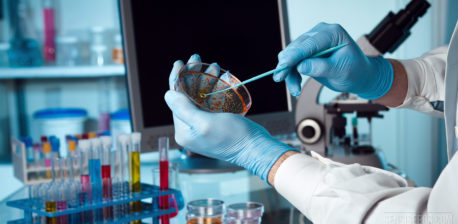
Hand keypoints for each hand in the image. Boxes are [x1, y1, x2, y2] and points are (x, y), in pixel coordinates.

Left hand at [166, 54, 294, 180]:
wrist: (257, 149)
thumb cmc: (233, 137)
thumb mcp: (205, 123)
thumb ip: (183, 109)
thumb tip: (167, 94)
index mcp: (184, 131)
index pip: (175, 100)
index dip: (176, 79)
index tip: (180, 62)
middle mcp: (190, 129)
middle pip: (187, 96)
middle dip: (193, 76)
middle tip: (198, 58)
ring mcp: (203, 126)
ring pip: (200, 96)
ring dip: (206, 79)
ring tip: (214, 66)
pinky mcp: (216, 123)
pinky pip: (211, 102)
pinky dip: (214, 89)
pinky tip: (221, 77)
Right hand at [273, 22, 392, 98]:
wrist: (359, 75)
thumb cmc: (355, 71)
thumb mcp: (341, 71)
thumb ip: (321, 67)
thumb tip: (300, 66)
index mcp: (332, 33)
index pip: (309, 43)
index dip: (294, 55)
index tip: (283, 66)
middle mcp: (320, 33)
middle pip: (296, 47)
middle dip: (287, 65)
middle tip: (281, 79)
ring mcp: (312, 41)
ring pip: (291, 55)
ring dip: (289, 72)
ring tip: (295, 89)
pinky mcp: (307, 51)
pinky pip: (292, 61)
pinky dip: (291, 73)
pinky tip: (295, 85)